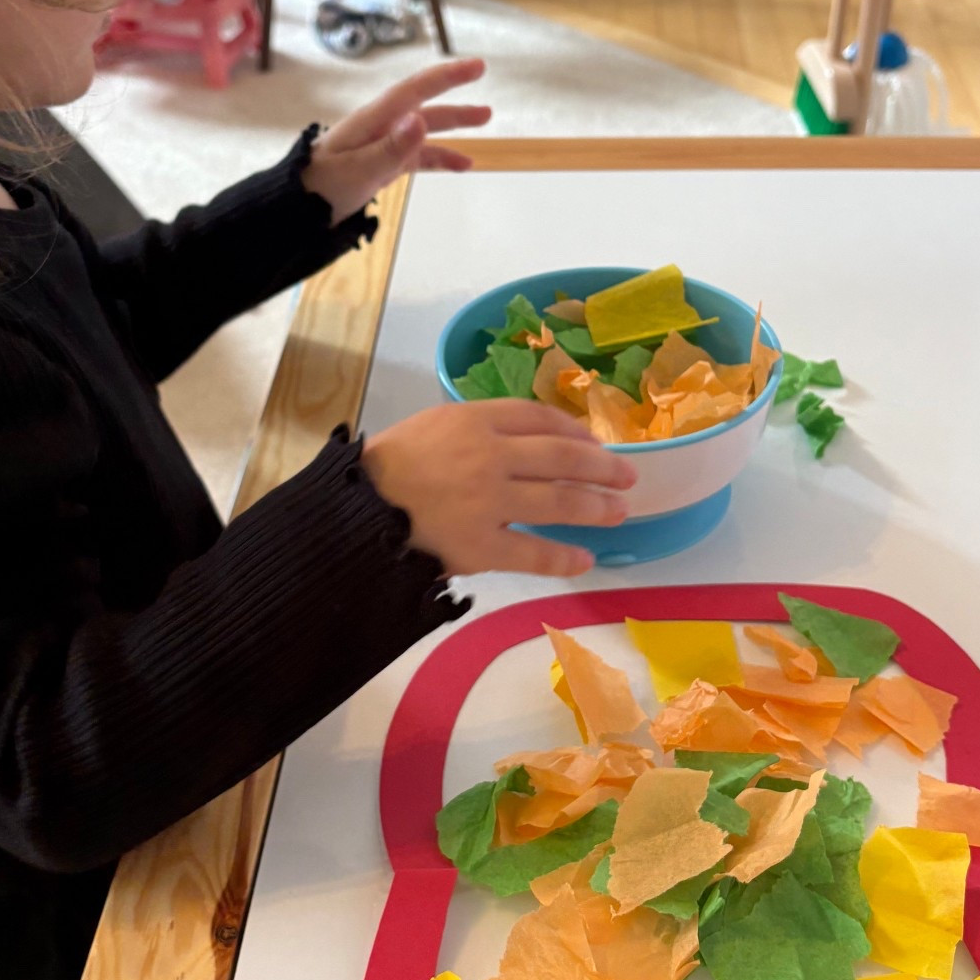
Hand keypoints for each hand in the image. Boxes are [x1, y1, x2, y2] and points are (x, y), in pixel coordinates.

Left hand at [302, 58, 489, 224]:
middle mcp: (380, 127)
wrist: (296, 209)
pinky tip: (462, 165)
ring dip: (454, 123)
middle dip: (454, 91)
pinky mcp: (381, 164)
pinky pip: (417, 156)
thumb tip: (420, 119)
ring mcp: (382, 145)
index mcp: (373, 120)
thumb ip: (392, 147)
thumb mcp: (359, 170)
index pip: (416, 90)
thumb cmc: (322, 187)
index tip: (476, 66)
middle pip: (424, 104)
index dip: (447, 76)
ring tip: (485, 118)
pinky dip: (440, 157)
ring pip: (424, 129)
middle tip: (481, 73)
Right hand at [363, 400, 637, 578]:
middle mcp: (490, 456)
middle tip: (626, 476)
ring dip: (595, 507)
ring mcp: (488, 502)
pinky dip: (563, 558)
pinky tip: (584, 560)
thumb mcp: (431, 425)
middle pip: (561, 457)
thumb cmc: (386, 467)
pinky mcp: (480, 546)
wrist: (353, 511)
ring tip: (618, 512)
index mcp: (474, 419)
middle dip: (600, 467)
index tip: (593, 442)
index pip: (539, 419)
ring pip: (557, 501)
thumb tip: (526, 440)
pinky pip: (533, 553)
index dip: (574, 430)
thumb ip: (476, 427)